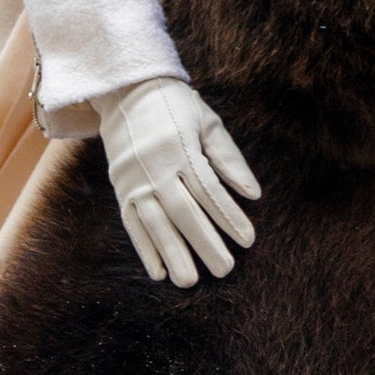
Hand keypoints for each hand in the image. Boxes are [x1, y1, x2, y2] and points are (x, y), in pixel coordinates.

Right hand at [98, 76, 260, 287]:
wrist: (125, 91)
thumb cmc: (177, 107)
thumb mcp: (208, 122)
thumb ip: (229, 159)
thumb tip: (253, 194)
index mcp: (180, 148)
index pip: (208, 190)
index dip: (228, 216)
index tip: (248, 240)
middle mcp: (155, 167)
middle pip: (182, 212)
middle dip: (204, 243)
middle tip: (225, 270)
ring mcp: (134, 180)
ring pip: (155, 223)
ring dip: (172, 254)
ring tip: (189, 282)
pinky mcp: (120, 188)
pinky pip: (132, 224)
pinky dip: (145, 250)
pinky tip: (158, 273)